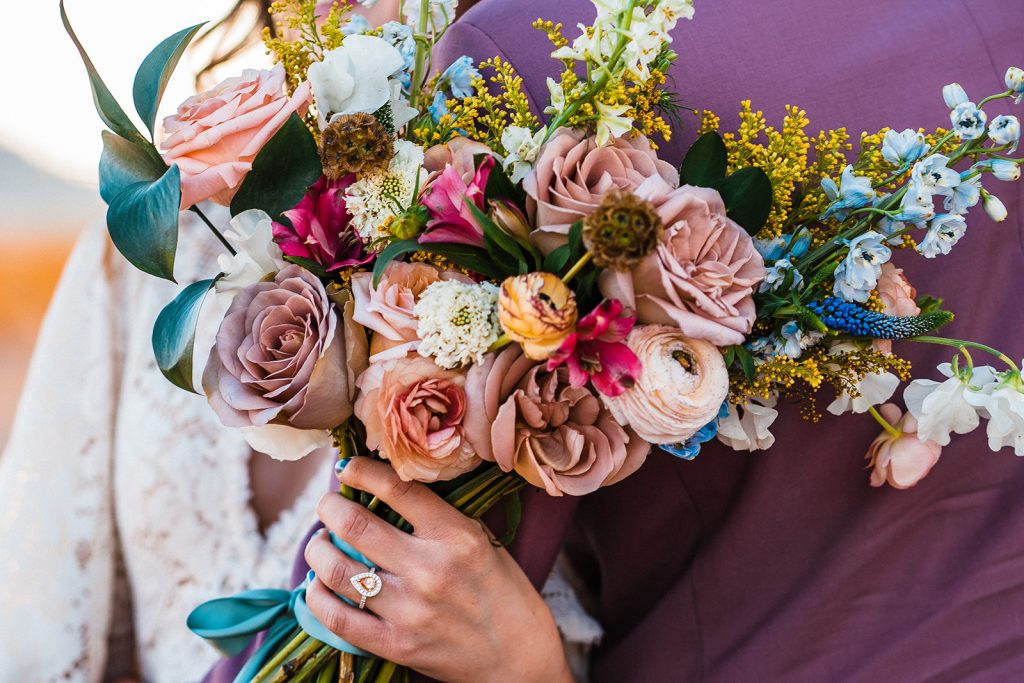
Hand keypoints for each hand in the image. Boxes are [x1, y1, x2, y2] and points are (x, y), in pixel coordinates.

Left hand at [305, 458, 573, 682]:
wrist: (519, 660)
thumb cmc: (503, 593)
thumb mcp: (483, 542)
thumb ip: (439, 518)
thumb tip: (386, 488)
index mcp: (457, 536)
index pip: (398, 490)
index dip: (363, 471)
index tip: (347, 467)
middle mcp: (431, 570)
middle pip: (356, 526)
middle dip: (330, 507)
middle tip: (328, 505)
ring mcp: (411, 611)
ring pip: (338, 570)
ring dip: (317, 549)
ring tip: (319, 542)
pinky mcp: (397, 645)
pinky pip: (339, 618)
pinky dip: (318, 597)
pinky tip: (318, 585)